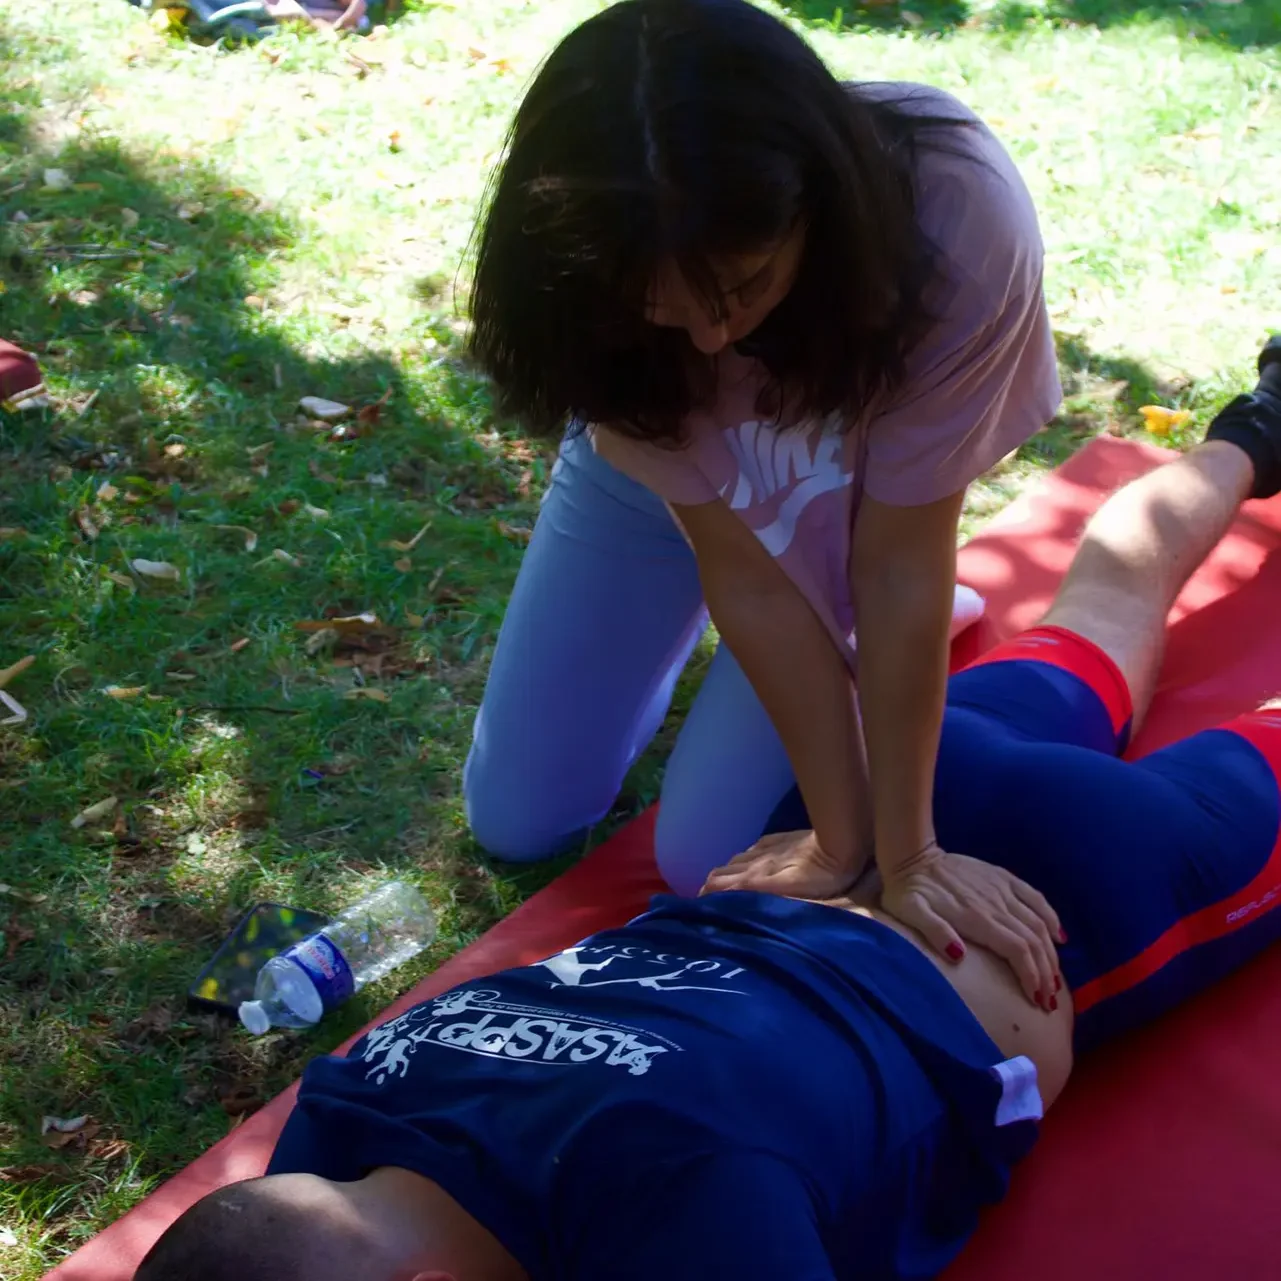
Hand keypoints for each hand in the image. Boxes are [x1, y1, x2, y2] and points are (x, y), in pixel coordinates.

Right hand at [700, 830, 865, 900]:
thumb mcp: (793, 894)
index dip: (705, 896)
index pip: (718, 884)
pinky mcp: (778, 839)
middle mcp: (754, 861)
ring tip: (724, 888)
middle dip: (711, 886)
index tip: (699, 910)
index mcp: (756, 877)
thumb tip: (729, 901)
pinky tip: (749, 864)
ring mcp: (766, 848)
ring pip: (734, 861)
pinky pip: (751, 849)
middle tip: (709, 903)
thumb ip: (760, 895)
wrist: (843, 842)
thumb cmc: (824, 876)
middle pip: (721, 872)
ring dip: (725, 874)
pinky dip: (742, 861)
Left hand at [879, 843, 1064, 1011]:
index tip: (1037, 999)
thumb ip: (935, 932)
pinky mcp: (1002, 877)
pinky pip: (1035, 897)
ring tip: (1056, 980)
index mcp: (976, 917)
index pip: (1017, 949)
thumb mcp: (911, 913)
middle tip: (1049, 1000)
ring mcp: (1001, 888)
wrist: (912, 855)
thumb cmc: (908, 892)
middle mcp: (995, 903)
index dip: (1032, 975)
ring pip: (1038, 923)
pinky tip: (1059, 936)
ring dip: (1051, 953)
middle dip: (1046, 973)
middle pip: (1033, 941)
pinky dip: (1051, 917)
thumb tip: (958, 955)